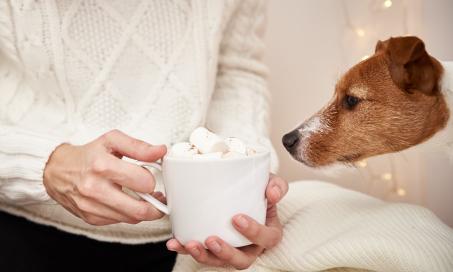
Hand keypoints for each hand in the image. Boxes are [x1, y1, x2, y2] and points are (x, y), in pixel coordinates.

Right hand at [43, 129, 166, 225]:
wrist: (57, 171)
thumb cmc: (87, 155)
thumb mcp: (112, 141)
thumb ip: (139, 146)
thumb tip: (160, 151)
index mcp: (103, 166)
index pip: (143, 182)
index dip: (152, 180)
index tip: (151, 176)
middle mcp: (95, 188)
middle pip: (140, 209)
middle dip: (156, 205)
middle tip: (158, 197)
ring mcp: (92, 206)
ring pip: (132, 218)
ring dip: (144, 210)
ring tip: (144, 198)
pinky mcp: (90, 218)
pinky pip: (120, 221)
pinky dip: (128, 213)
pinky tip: (127, 202)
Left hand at [166, 174, 287, 269]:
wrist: (243, 190)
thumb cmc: (258, 190)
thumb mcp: (270, 183)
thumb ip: (275, 185)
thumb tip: (273, 194)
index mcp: (268, 232)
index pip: (266, 238)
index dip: (253, 232)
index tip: (237, 218)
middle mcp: (251, 247)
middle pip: (242, 260)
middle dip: (225, 252)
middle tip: (211, 239)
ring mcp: (232, 250)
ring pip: (219, 262)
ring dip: (203, 256)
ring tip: (189, 244)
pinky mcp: (213, 249)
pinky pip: (201, 254)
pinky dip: (186, 249)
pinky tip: (175, 242)